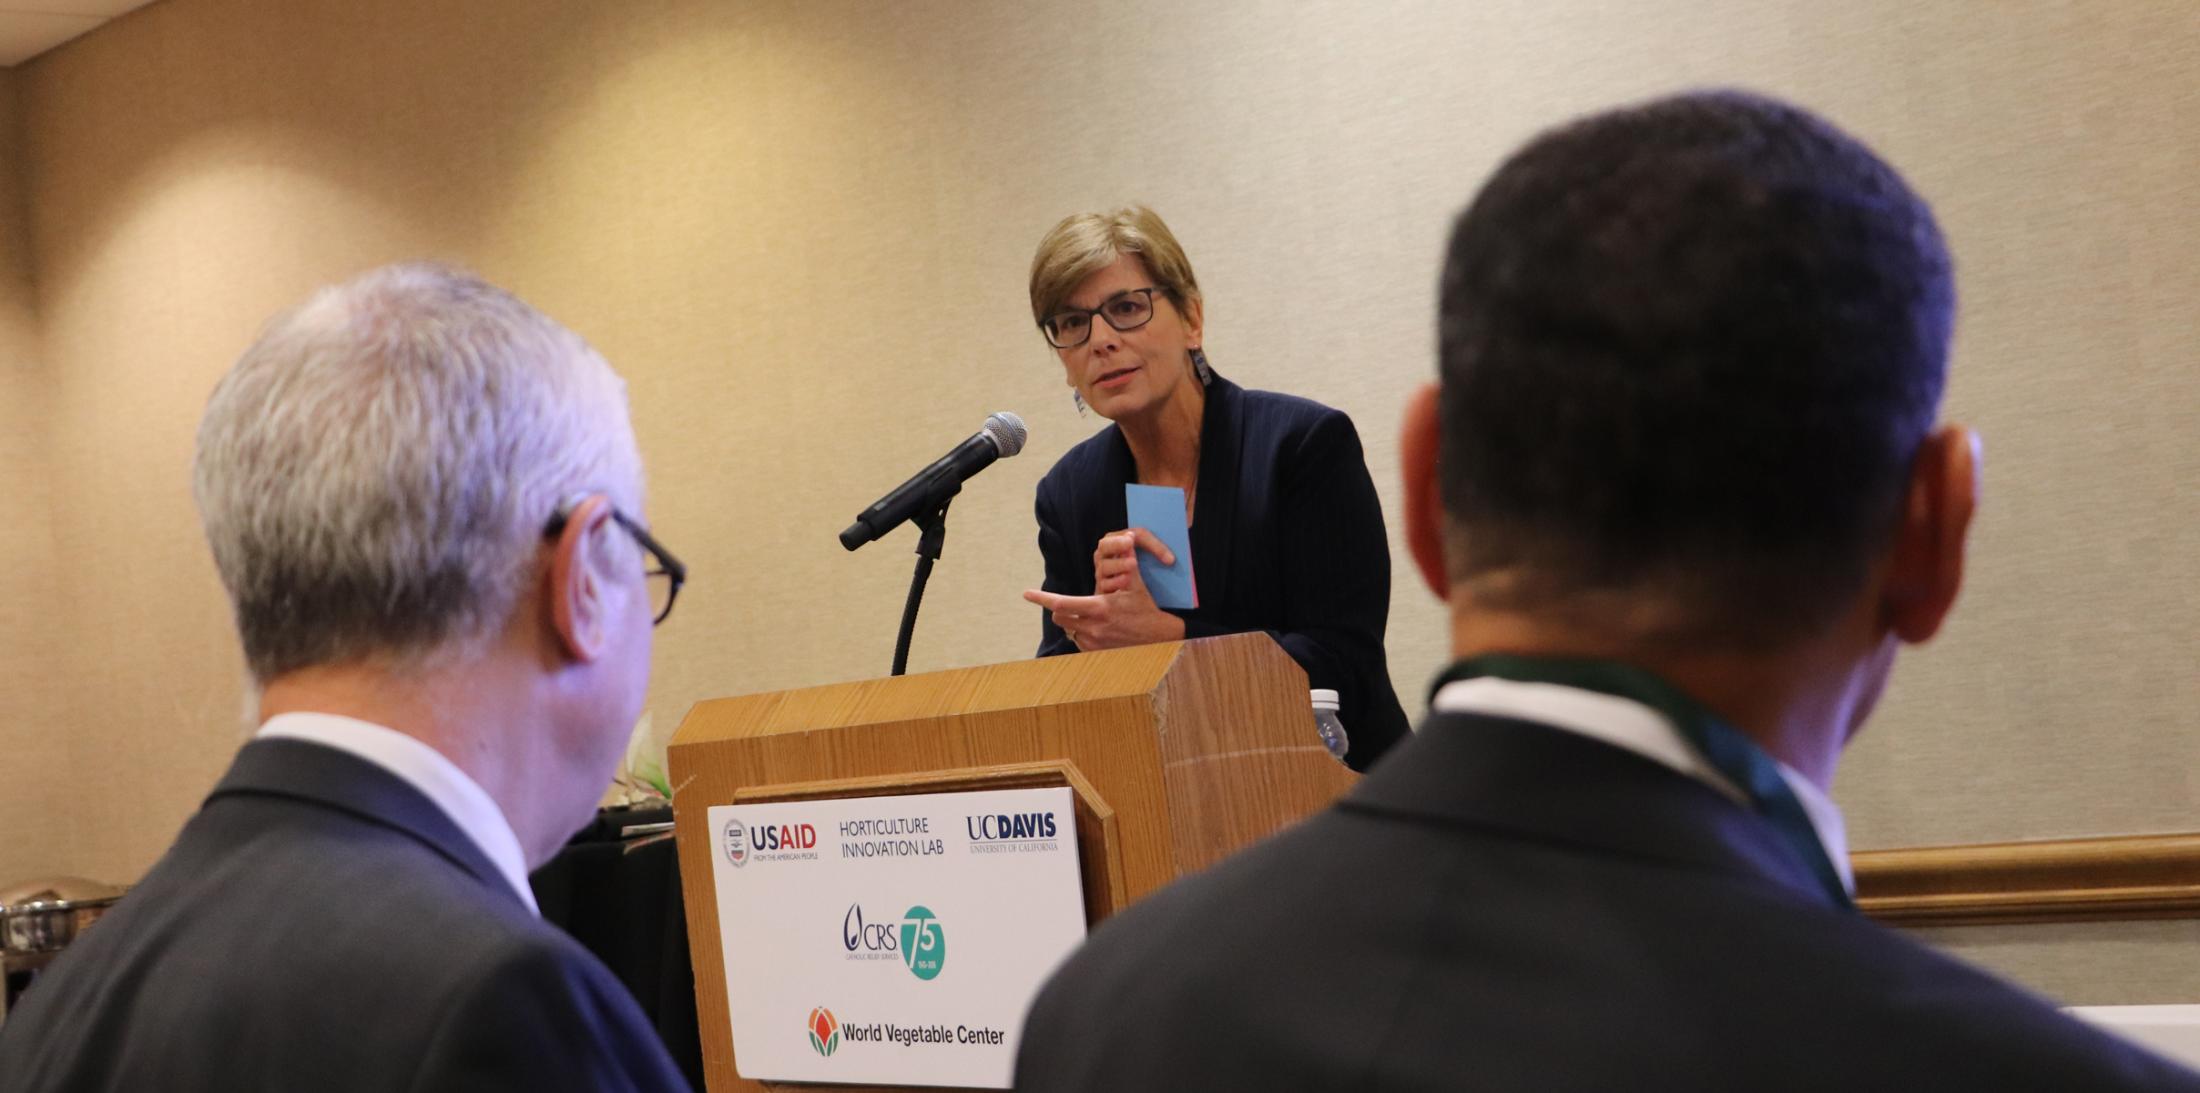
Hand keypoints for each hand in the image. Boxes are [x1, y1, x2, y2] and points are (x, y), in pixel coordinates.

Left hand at [1024, 529, 1183, 650]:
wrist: (1158, 637)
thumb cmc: (1145, 608)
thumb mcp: (1135, 585)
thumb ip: (1126, 563)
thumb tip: (1128, 538)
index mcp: (1100, 608)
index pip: (1062, 603)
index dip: (1042, 598)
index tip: (1027, 594)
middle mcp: (1094, 627)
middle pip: (1060, 616)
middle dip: (1060, 608)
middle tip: (1069, 603)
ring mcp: (1094, 643)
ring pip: (1068, 629)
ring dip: (1072, 620)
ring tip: (1089, 615)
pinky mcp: (1097, 653)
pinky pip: (1078, 640)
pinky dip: (1081, 633)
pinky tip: (1097, 627)